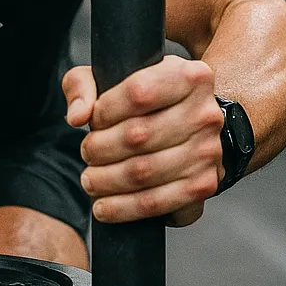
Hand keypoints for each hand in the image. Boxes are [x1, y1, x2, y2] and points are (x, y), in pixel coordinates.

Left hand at [62, 56, 223, 228]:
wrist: (191, 128)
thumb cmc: (147, 101)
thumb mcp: (113, 77)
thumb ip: (84, 85)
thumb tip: (77, 116)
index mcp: (189, 77)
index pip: (138, 92)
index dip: (105, 111)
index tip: (93, 121)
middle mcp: (205, 114)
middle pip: (137, 136)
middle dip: (99, 149)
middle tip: (87, 153)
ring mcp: (208, 151)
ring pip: (143, 172)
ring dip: (105, 180)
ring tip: (90, 179)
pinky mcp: (203, 184)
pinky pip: (156, 202)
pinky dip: (122, 208)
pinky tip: (103, 206)